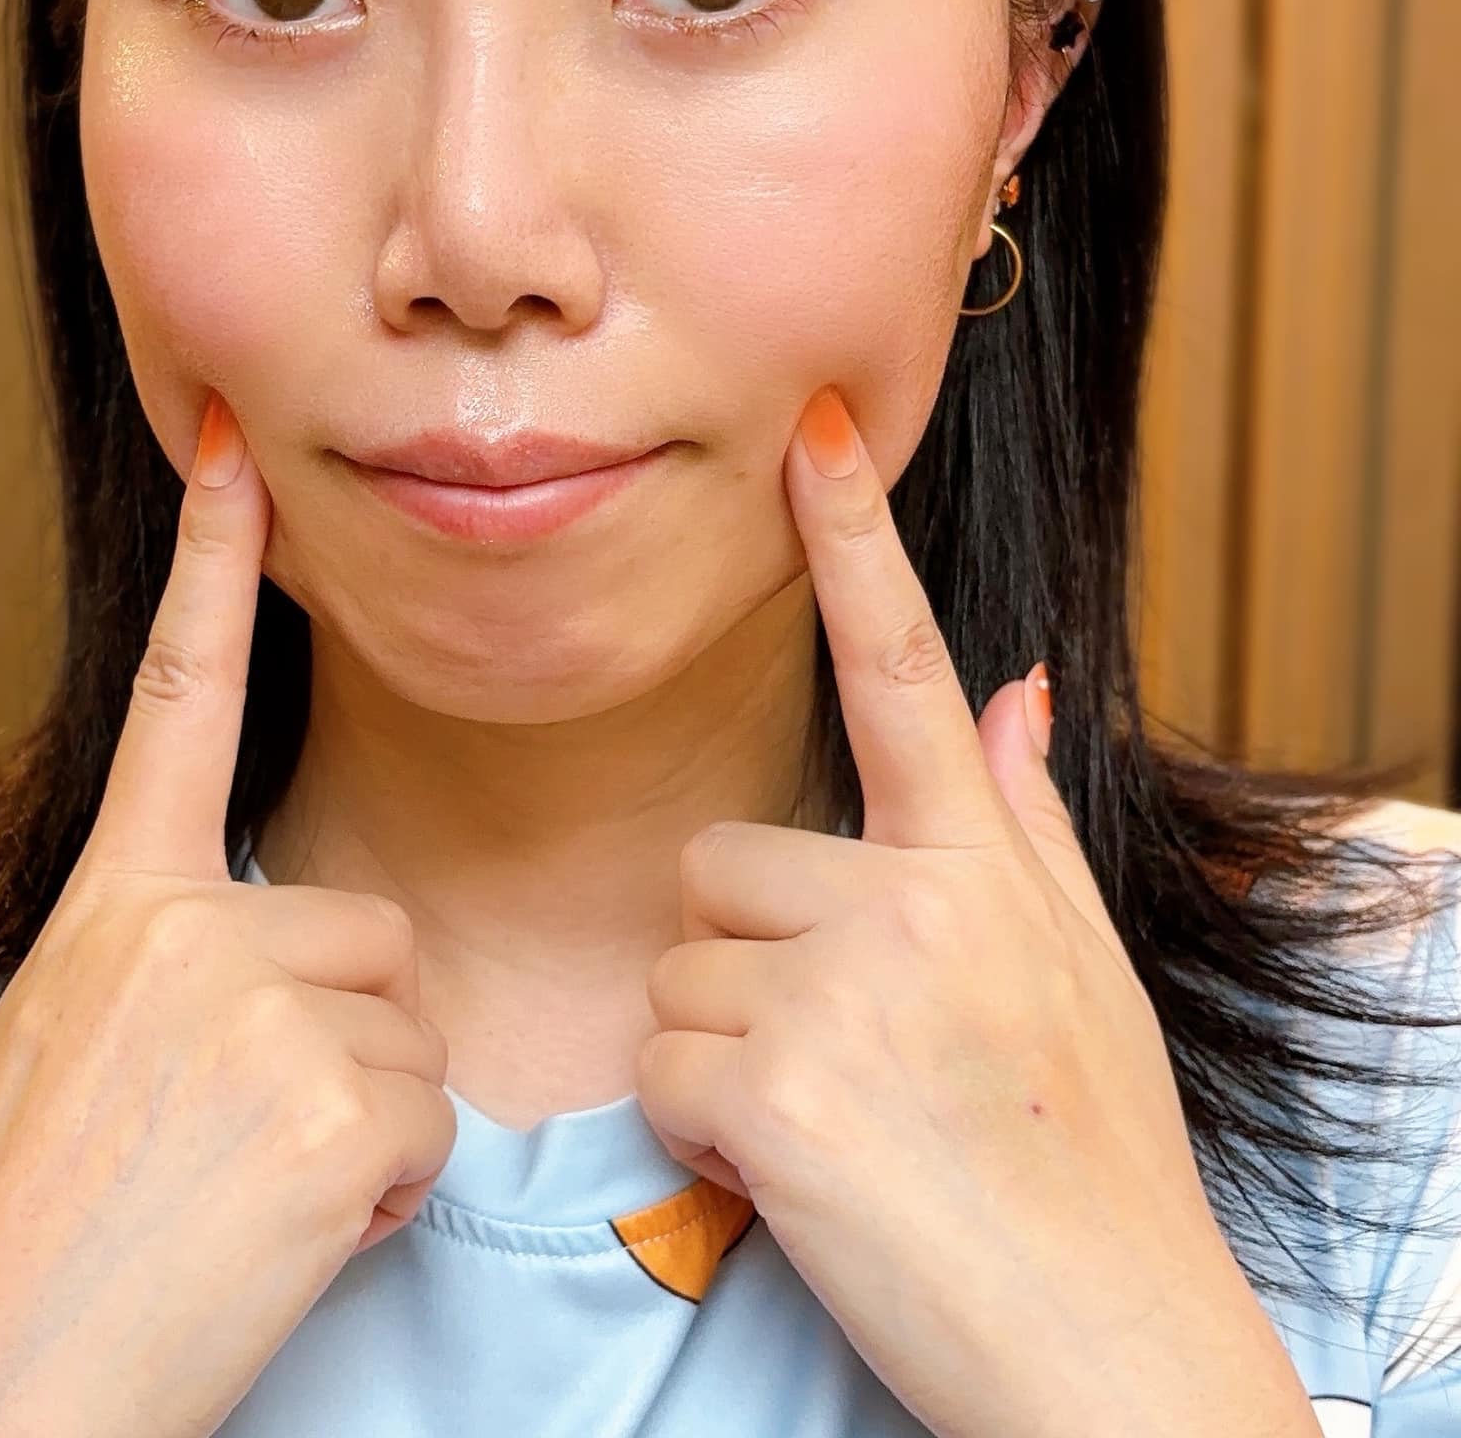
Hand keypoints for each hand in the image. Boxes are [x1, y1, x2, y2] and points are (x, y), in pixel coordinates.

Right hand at [0, 390, 455, 1437]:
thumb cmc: (34, 1230)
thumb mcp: (75, 1039)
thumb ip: (170, 954)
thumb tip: (282, 946)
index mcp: (110, 899)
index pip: (174, 690)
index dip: (207, 557)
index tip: (232, 441)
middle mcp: (177, 924)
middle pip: (366, 934)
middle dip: (339, 1041)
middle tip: (229, 1146)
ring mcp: (252, 1003)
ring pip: (405, 1028)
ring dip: (357, 1120)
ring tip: (241, 1194)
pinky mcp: (331, 1098)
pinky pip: (427, 1121)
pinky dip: (382, 1193)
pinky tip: (279, 1236)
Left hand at [633, 385, 1319, 1437]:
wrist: (1110, 1352)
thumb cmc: (1090, 1163)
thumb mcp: (1081, 974)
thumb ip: (1018, 821)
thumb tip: (1015, 684)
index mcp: (983, 863)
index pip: (908, 666)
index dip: (856, 536)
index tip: (816, 425)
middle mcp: (918, 899)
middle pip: (719, 863)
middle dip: (750, 960)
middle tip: (848, 1061)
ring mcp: (847, 988)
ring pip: (677, 965)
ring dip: (722, 1047)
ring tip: (836, 1120)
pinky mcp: (780, 1085)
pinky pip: (660, 1063)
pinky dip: (701, 1127)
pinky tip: (797, 1173)